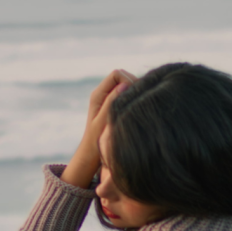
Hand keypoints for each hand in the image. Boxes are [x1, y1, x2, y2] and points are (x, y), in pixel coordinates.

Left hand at [61, 69, 136, 187]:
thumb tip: (124, 86)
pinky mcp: (116, 107)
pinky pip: (128, 96)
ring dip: (135, 93)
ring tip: (139, 108)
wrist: (91, 155)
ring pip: (128, 86)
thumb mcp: (103, 122)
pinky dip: (135, 100)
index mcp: (97, 95)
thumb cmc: (95, 142)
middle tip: (140, 102)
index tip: (135, 96)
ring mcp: (110, 100)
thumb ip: (112, 103)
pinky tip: (138, 111)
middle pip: (124, 77)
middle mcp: (103, 94)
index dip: (128, 80)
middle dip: (134, 85)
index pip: (117, 74)